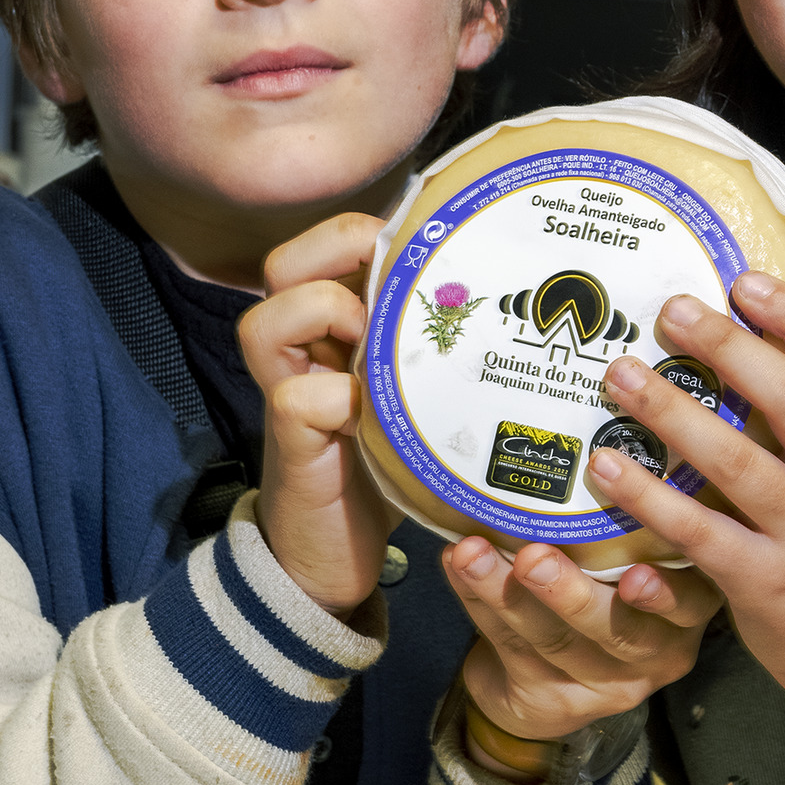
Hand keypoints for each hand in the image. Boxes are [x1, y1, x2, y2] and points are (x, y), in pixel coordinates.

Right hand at [237, 213, 395, 617]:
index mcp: (331, 328)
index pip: (327, 246)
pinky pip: (298, 396)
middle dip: (342, 252)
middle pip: (286, 263)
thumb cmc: (387, 465)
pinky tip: (375, 417)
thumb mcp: (415, 394)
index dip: (365, 231)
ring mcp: (287, 390)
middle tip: (396, 281)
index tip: (425, 244)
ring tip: (374, 342)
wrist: (337, 553)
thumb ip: (432, 349)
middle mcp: (299, 350)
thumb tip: (513, 299)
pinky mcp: (289, 439)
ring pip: (271, 317)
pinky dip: (340, 397)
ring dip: (327, 314)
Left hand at [442, 538, 720, 747]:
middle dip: (571, 593)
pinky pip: (511, 648)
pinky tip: (456, 567)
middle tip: (532, 557)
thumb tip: (584, 441)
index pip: (691, 602)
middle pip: (618, 630)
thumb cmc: (604, 587)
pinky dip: (478, 601)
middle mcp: (655, 653)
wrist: (551, 678)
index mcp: (687, 609)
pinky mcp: (552, 700)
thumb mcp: (635, 557)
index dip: (666, 593)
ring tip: (471, 553)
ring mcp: (604, 684)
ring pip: (554, 641)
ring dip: (505, 592)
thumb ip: (629, 521)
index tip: (635, 574)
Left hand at [585, 274, 784, 753]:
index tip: (747, 284)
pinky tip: (608, 467)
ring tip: (621, 375)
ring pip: (738, 461)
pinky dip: (650, 497)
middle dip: (731, 348)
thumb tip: (754, 342)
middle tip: (672, 311)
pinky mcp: (765, 583)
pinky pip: (698, 531)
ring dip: (674, 412)